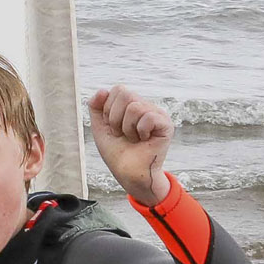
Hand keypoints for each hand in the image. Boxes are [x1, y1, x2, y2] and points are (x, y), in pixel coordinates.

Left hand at [87, 85, 172, 205]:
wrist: (128, 173)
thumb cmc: (117, 152)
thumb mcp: (100, 127)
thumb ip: (96, 107)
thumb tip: (102, 90)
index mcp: (131, 105)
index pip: (118, 90)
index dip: (108, 110)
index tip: (113, 127)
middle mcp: (145, 106)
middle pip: (125, 94)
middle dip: (115, 118)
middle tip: (121, 133)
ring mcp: (157, 114)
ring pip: (135, 107)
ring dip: (127, 128)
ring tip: (133, 138)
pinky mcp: (166, 124)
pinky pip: (148, 117)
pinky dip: (140, 131)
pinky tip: (144, 140)